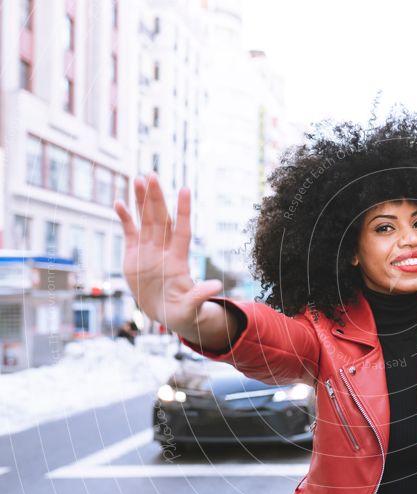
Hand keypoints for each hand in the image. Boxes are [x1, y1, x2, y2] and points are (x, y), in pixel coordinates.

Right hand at [113, 175, 222, 334]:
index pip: (182, 230)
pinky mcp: (134, 256)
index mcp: (178, 260)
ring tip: (137, 179)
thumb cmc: (182, 313)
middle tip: (151, 176)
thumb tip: (216, 287)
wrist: (165, 315)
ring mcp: (149, 251)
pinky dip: (125, 218)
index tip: (185, 189)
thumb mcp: (191, 308)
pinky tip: (119, 203)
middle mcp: (164, 250)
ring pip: (145, 220)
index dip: (183, 211)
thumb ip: (200, 296)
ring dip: (141, 201)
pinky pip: (129, 232)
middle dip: (156, 198)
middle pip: (160, 220)